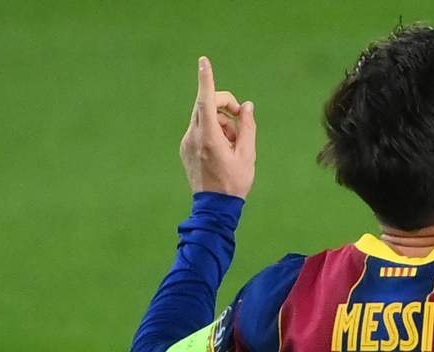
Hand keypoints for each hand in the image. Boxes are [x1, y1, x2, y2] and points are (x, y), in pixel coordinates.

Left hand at [179, 56, 255, 198]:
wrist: (215, 208)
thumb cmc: (235, 183)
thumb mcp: (248, 154)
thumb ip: (248, 127)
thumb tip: (247, 107)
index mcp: (209, 137)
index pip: (206, 100)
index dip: (206, 79)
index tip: (203, 61)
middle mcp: (193, 137)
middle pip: (207, 106)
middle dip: (226, 107)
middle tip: (243, 120)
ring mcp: (187, 143)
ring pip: (204, 118)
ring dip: (222, 123)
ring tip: (234, 145)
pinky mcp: (185, 148)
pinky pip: (200, 130)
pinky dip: (214, 132)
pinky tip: (223, 150)